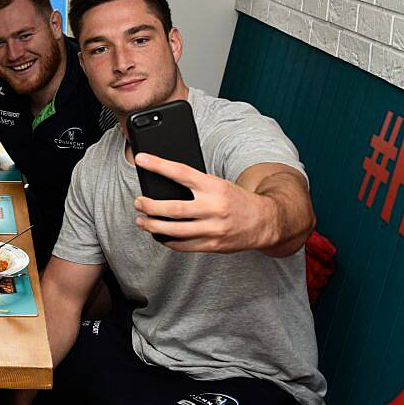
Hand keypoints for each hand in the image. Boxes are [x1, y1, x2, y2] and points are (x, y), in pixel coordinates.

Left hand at [132, 153, 274, 252]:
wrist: (265, 221)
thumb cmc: (235, 199)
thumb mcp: (218, 184)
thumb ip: (195, 185)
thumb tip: (163, 182)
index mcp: (213, 186)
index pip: (180, 172)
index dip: (158, 165)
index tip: (141, 159)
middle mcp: (213, 207)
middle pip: (172, 208)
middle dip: (149, 205)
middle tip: (138, 202)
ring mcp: (212, 228)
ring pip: (174, 230)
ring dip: (152, 225)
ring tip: (141, 220)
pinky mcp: (212, 245)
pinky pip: (183, 245)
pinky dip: (167, 240)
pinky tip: (158, 235)